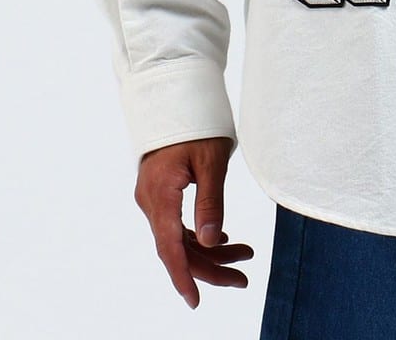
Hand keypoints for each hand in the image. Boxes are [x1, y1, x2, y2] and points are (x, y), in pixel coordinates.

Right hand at [134, 136, 253, 308]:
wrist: (175, 95)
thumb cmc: (196, 123)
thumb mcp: (210, 161)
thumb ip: (210, 203)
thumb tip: (211, 243)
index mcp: (160, 195)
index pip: (170, 247)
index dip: (184, 277)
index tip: (196, 301)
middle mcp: (151, 201)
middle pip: (178, 247)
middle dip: (210, 267)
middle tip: (243, 278)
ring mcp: (153, 197)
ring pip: (179, 237)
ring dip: (208, 251)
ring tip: (244, 255)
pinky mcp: (160, 192)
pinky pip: (177, 223)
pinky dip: (198, 234)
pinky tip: (221, 239)